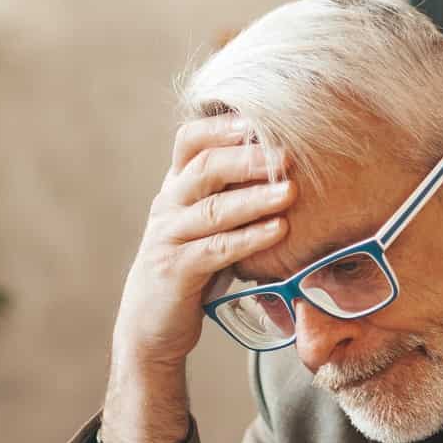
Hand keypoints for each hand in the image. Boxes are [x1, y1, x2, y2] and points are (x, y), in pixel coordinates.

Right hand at [100, 114, 295, 442]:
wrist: (152, 325)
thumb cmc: (192, 268)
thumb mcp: (208, 225)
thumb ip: (232, 194)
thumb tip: (288, 164)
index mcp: (176, 188)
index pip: (191, 140)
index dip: (223, 126)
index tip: (262, 117)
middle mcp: (168, 205)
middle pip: (204, 167)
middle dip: (247, 157)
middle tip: (286, 154)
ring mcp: (168, 237)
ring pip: (213, 208)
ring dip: (255, 198)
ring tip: (290, 191)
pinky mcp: (176, 270)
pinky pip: (216, 249)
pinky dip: (249, 238)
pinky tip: (279, 230)